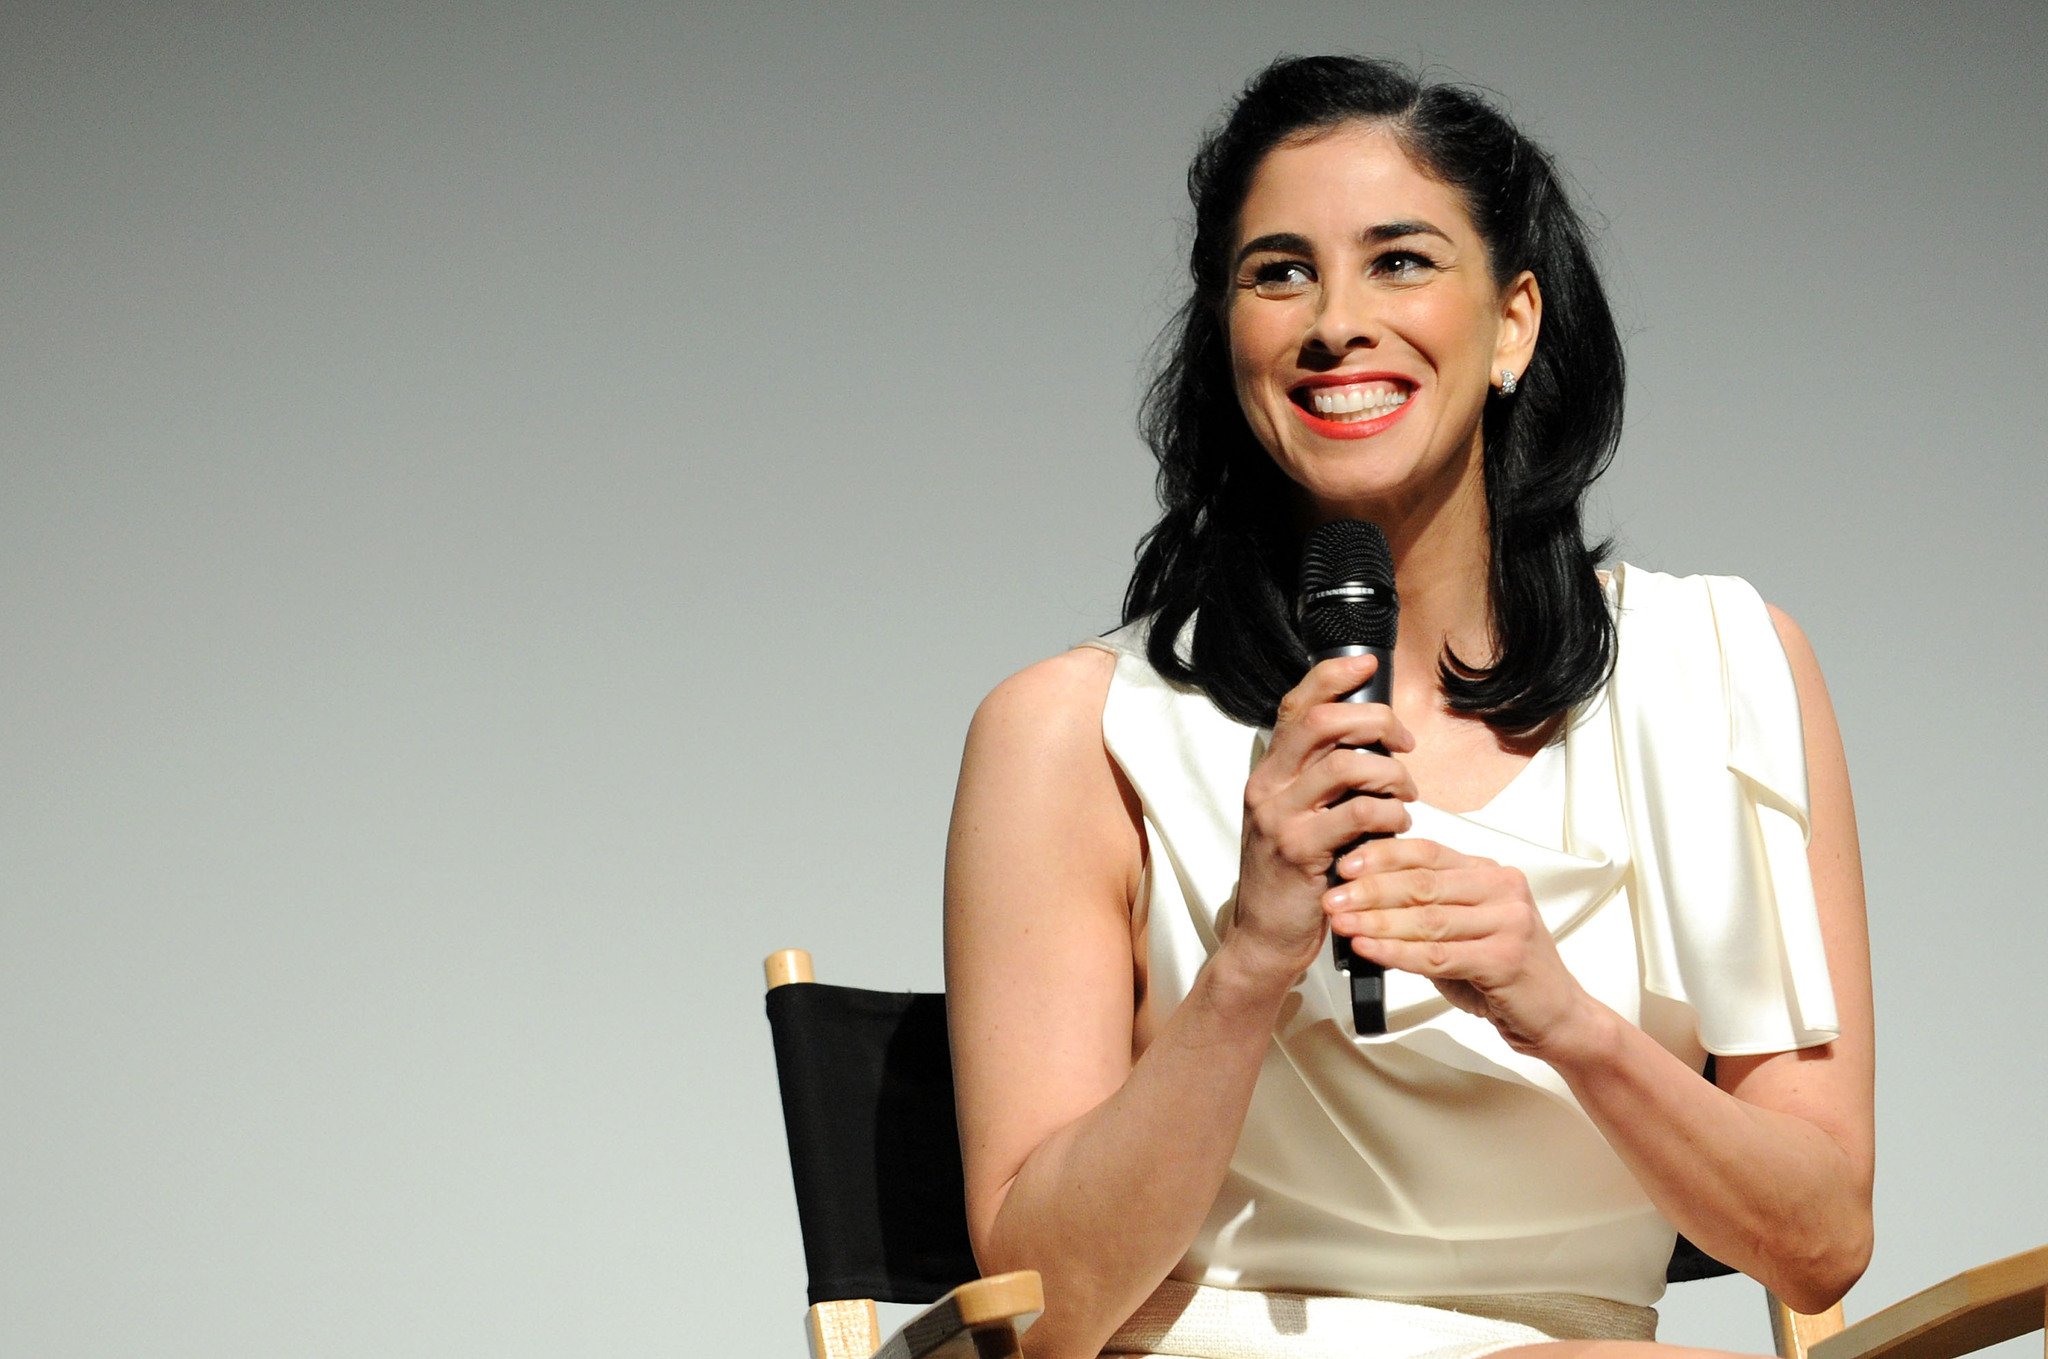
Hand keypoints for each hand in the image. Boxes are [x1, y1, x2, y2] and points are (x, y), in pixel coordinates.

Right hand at [1229, 655, 1415, 978]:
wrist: (1264, 938)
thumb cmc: (1293, 877)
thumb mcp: (1296, 818)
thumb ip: (1320, 780)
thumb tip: (1371, 741)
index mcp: (1269, 773)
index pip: (1296, 705)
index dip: (1333, 676)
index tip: (1369, 665)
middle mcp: (1268, 787)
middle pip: (1324, 721)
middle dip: (1376, 721)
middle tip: (1403, 743)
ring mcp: (1280, 818)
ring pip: (1348, 764)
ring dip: (1392, 774)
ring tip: (1405, 795)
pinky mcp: (1300, 851)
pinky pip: (1359, 814)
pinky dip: (1391, 813)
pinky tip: (1397, 826)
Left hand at [1324, 837, 1606, 1058]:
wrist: (1556, 1016)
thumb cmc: (1504, 973)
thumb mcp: (1464, 931)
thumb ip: (1425, 913)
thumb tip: (1362, 901)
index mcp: (1490, 874)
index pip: (1428, 852)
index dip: (1382, 856)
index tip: (1344, 864)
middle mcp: (1503, 890)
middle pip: (1423, 883)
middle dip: (1370, 890)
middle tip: (1332, 898)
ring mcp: (1509, 922)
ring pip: (1427, 919)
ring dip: (1377, 921)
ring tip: (1343, 924)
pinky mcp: (1505, 958)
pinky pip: (1438, 954)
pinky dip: (1398, 951)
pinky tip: (1370, 949)